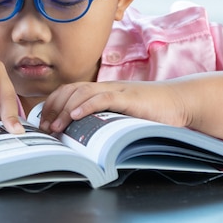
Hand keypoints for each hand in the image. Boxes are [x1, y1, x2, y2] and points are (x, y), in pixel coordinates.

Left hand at [38, 80, 189, 133]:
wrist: (179, 101)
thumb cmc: (151, 111)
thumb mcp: (121, 115)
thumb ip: (103, 119)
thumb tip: (81, 136)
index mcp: (100, 90)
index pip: (68, 92)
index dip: (52, 105)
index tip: (43, 123)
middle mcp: (104, 87)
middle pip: (69, 91)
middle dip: (53, 109)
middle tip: (45, 129)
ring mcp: (115, 90)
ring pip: (82, 94)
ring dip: (65, 111)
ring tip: (56, 127)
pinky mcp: (127, 97)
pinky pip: (102, 98)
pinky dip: (86, 106)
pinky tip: (76, 116)